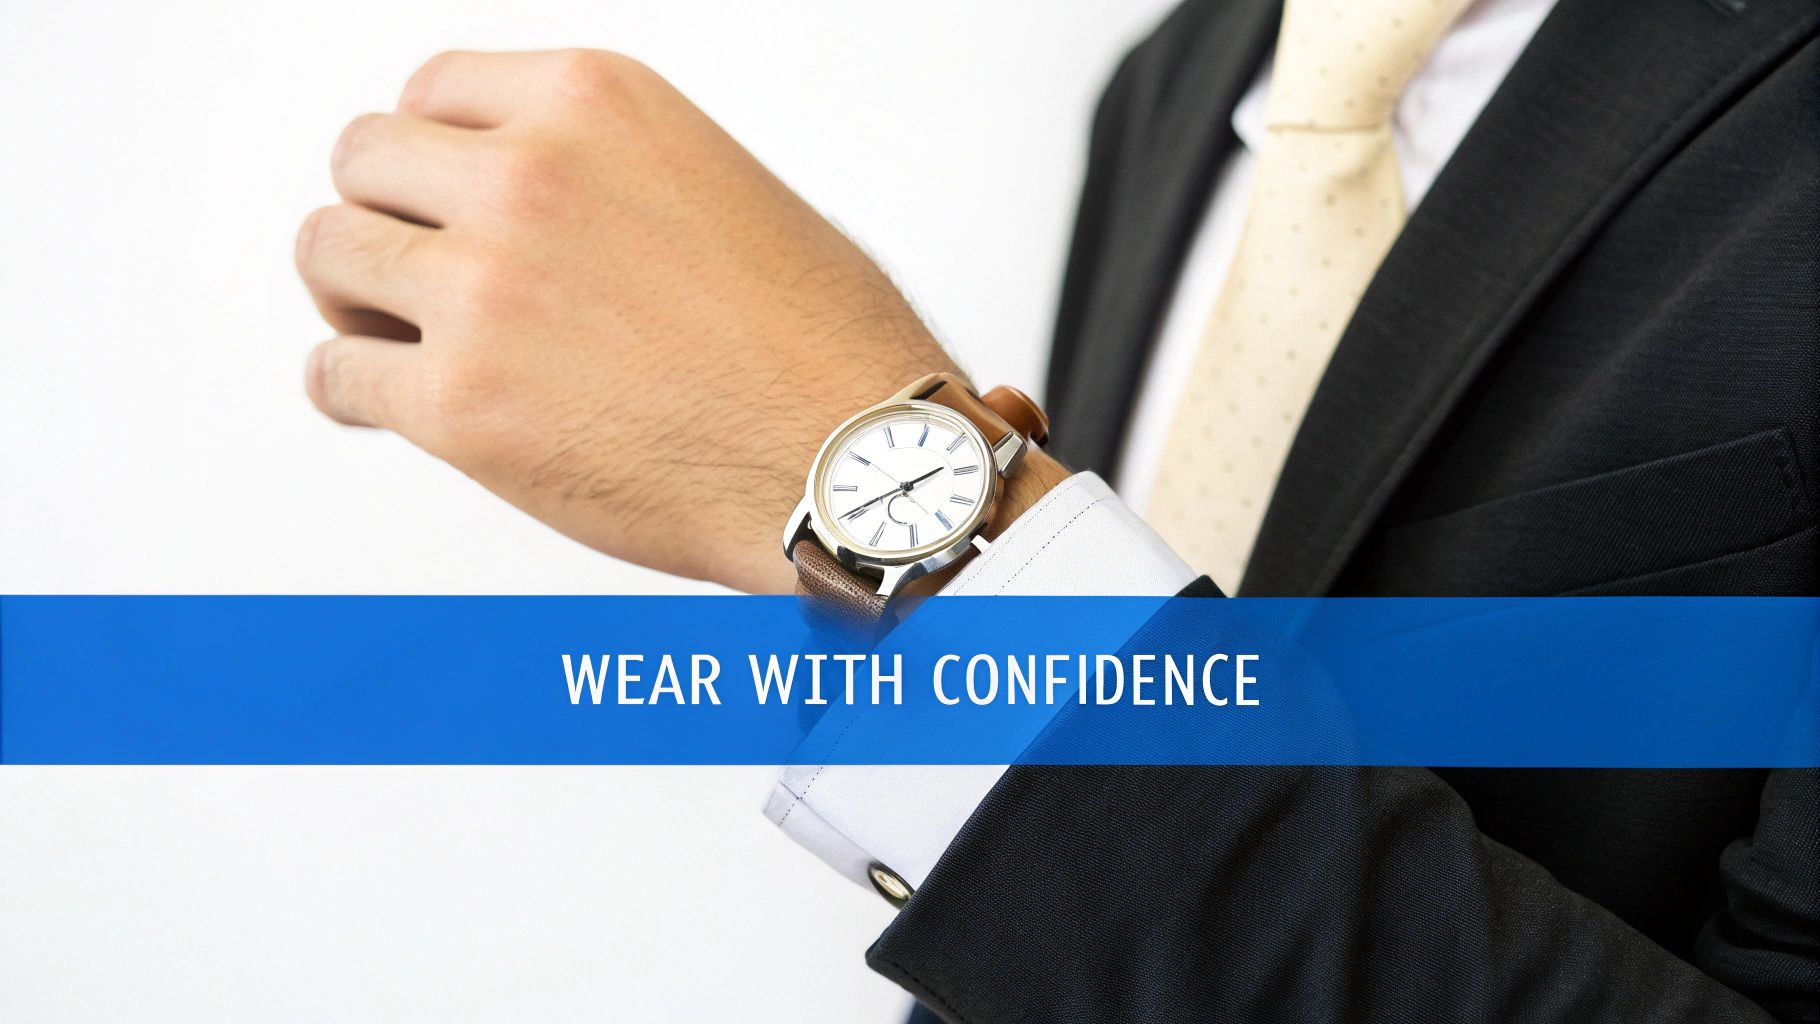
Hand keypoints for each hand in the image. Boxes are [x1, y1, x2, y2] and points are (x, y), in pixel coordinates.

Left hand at [297, 49, 962, 592]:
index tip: (442, 201)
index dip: (430, 154)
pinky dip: (353, 390)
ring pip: (328, 252)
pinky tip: (394, 403)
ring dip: (356, 297)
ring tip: (400, 337)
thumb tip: (532, 206)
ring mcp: (486, 289)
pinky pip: (335, 374)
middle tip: (412, 273)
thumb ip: (610, 172)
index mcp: (596, 104)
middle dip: (384, 216)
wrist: (856, 466)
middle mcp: (529, 177)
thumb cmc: (824, 348)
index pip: (433, 89)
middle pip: (363, 158)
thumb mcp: (720, 185)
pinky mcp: (460, 404)